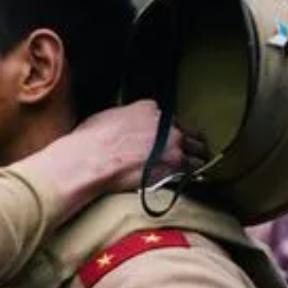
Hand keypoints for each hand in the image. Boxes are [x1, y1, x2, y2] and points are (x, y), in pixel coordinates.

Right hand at [14, 99, 192, 220]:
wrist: (90, 161)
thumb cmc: (89, 142)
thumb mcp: (105, 119)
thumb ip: (123, 119)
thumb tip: (122, 127)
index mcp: (148, 109)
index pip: (168, 118)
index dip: (166, 131)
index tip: (163, 140)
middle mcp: (165, 124)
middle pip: (188, 133)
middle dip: (187, 143)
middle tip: (186, 152)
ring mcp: (173, 144)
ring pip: (197, 151)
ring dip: (195, 159)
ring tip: (193, 167)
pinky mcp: (176, 166)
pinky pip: (194, 170)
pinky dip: (193, 174)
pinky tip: (191, 179)